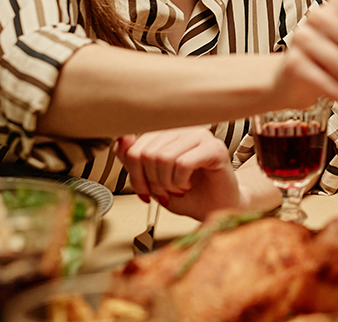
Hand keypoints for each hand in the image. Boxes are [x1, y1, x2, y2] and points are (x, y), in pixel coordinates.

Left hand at [114, 126, 240, 220]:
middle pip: (147, 153)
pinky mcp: (215, 149)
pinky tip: (187, 185)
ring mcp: (201, 136)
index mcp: (168, 133)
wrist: (216, 207)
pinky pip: (183, 163)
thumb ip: (135, 160)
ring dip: (166, 183)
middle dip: (151, 182)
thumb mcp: (152, 180)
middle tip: (164, 192)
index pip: (135, 146)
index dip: (135, 175)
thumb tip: (121, 140)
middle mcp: (184, 130)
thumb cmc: (189, 194)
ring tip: (176, 188)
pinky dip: (180, 181)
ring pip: (163, 157)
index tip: (145, 189)